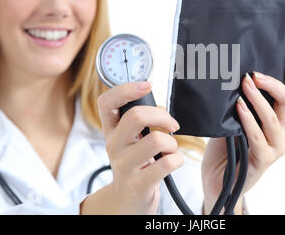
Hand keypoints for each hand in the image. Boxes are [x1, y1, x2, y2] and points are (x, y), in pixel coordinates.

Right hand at [80, 82, 182, 214]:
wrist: (127, 200)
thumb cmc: (134, 163)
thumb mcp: (128, 139)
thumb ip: (135, 118)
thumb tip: (151, 93)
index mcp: (111, 130)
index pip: (106, 102)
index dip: (126, 89)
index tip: (147, 85)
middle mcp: (113, 145)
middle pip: (136, 116)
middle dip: (162, 116)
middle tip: (170, 124)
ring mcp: (124, 165)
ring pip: (157, 140)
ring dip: (172, 143)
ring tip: (169, 150)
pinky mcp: (138, 183)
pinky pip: (167, 163)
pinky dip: (177, 160)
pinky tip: (172, 162)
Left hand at [201, 66, 284, 213]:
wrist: (217, 181)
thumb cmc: (224, 147)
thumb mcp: (232, 118)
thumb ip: (239, 102)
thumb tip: (233, 76)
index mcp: (277, 119)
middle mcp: (281, 132)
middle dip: (272, 85)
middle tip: (253, 75)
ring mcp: (274, 148)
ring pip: (274, 119)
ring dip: (258, 99)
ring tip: (245, 85)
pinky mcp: (263, 160)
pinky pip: (257, 137)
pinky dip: (248, 120)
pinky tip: (239, 108)